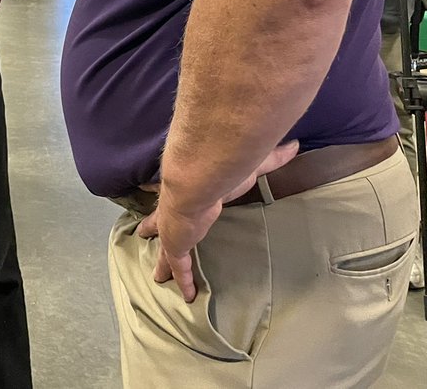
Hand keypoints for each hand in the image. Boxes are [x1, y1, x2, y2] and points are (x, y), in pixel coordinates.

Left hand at [137, 140, 298, 301]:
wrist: (198, 176)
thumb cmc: (221, 168)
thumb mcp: (250, 164)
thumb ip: (271, 157)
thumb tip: (294, 144)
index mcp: (190, 190)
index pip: (179, 196)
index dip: (174, 201)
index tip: (170, 203)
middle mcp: (177, 209)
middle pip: (162, 221)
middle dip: (154, 227)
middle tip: (144, 233)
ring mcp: (173, 228)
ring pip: (166, 248)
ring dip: (162, 260)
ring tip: (158, 274)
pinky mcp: (174, 243)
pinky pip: (178, 266)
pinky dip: (182, 279)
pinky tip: (186, 294)